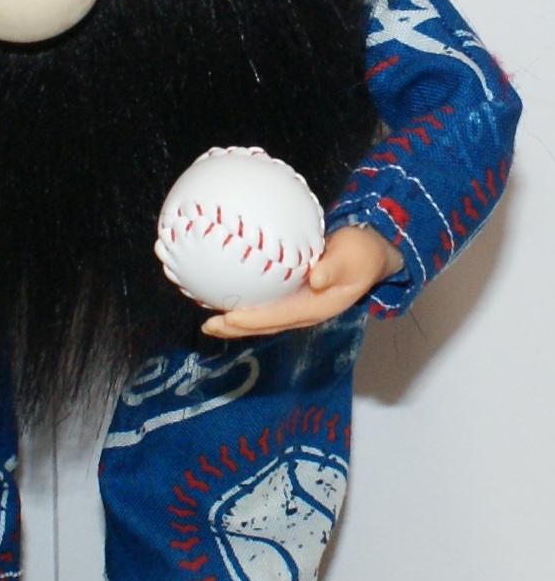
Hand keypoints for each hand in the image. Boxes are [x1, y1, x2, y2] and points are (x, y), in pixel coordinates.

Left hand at [201, 225, 403, 339]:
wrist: (371, 253)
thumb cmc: (362, 253)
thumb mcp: (354, 257)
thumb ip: (335, 268)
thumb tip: (315, 280)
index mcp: (316, 307)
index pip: (278, 316)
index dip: (252, 319)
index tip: (228, 318)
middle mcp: (304, 310)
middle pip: (265, 324)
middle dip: (236, 327)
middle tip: (208, 326)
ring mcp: (298, 304)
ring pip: (262, 317)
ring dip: (236, 320)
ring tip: (210, 320)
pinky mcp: (293, 295)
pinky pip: (265, 302)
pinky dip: (245, 302)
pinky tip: (225, 294)